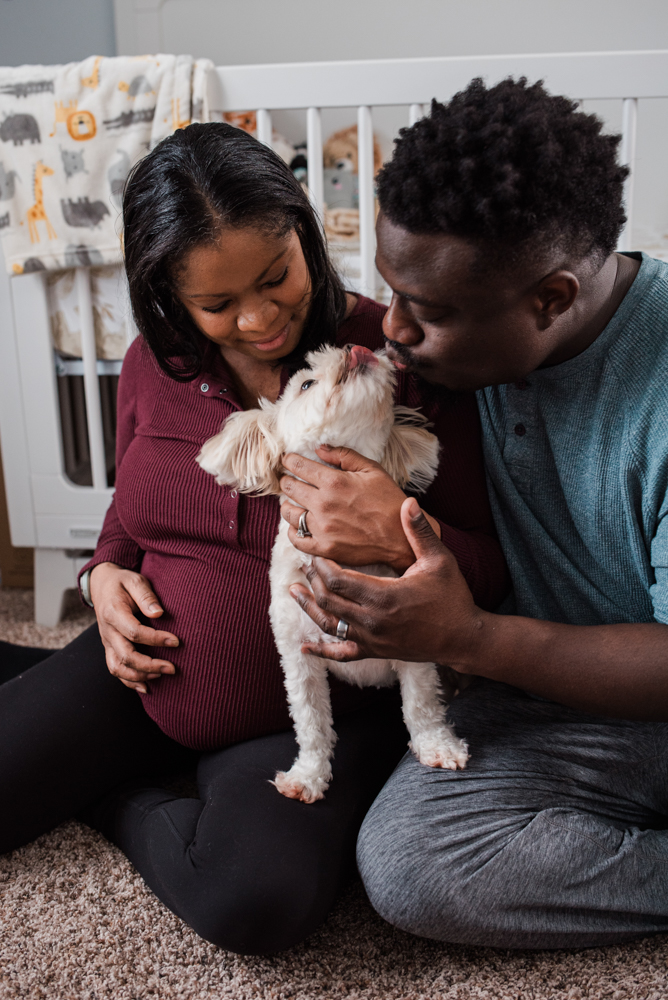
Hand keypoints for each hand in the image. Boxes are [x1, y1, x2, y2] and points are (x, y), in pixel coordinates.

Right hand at [89, 562, 178, 692]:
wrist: (101, 585)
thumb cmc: (122, 582)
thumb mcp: (134, 580)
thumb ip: (146, 596)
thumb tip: (158, 613)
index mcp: (113, 612)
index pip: (134, 632)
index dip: (156, 639)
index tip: (176, 641)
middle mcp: (107, 631)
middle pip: (126, 656)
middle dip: (150, 665)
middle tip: (173, 668)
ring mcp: (107, 642)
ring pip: (117, 667)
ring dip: (139, 676)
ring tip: (161, 675)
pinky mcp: (109, 648)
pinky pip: (115, 669)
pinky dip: (129, 681)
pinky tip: (146, 687)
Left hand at [280, 445, 439, 571]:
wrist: (401, 537)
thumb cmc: (388, 501)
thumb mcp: (372, 470)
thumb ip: (344, 455)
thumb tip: (319, 449)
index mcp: (334, 482)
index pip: (299, 466)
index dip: (289, 461)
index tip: (287, 460)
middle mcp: (323, 504)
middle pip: (290, 488)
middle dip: (286, 480)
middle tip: (287, 480)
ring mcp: (322, 528)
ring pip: (288, 513)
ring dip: (287, 505)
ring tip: (291, 502)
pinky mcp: (324, 548)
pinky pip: (296, 539)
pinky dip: (292, 531)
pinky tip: (297, 526)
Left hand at [289, 497, 483, 665]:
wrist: (464, 637)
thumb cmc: (452, 597)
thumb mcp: (439, 560)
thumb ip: (420, 531)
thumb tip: (408, 502)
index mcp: (384, 596)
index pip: (338, 580)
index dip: (323, 566)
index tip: (318, 553)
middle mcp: (372, 621)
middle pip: (328, 600)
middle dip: (314, 581)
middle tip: (307, 564)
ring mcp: (372, 640)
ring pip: (329, 625)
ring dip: (309, 607)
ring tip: (293, 590)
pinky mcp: (375, 652)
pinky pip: (342, 655)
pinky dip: (322, 652)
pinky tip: (305, 648)